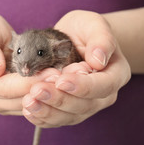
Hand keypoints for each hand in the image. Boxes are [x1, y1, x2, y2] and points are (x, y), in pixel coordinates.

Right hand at [0, 13, 59, 114]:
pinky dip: (46, 96)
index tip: (53, 73)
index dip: (31, 82)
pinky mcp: (12, 107)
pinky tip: (60, 84)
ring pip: (28, 106)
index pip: (7, 88)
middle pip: (19, 100)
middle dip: (44, 89)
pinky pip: (32, 105)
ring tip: (68, 80)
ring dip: (49, 95)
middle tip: (68, 77)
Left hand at [21, 10, 130, 126]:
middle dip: (59, 99)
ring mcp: (85, 106)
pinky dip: (41, 117)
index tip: (62, 80)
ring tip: (28, 101)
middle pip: (84, 105)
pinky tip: (28, 110)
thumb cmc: (84, 31)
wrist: (71, 41)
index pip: (103, 86)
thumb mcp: (93, 24)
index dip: (83, 86)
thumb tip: (98, 60)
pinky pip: (55, 120)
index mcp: (116, 74)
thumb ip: (101, 38)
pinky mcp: (67, 112)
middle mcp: (103, 95)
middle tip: (37, 90)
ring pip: (68, 117)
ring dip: (47, 111)